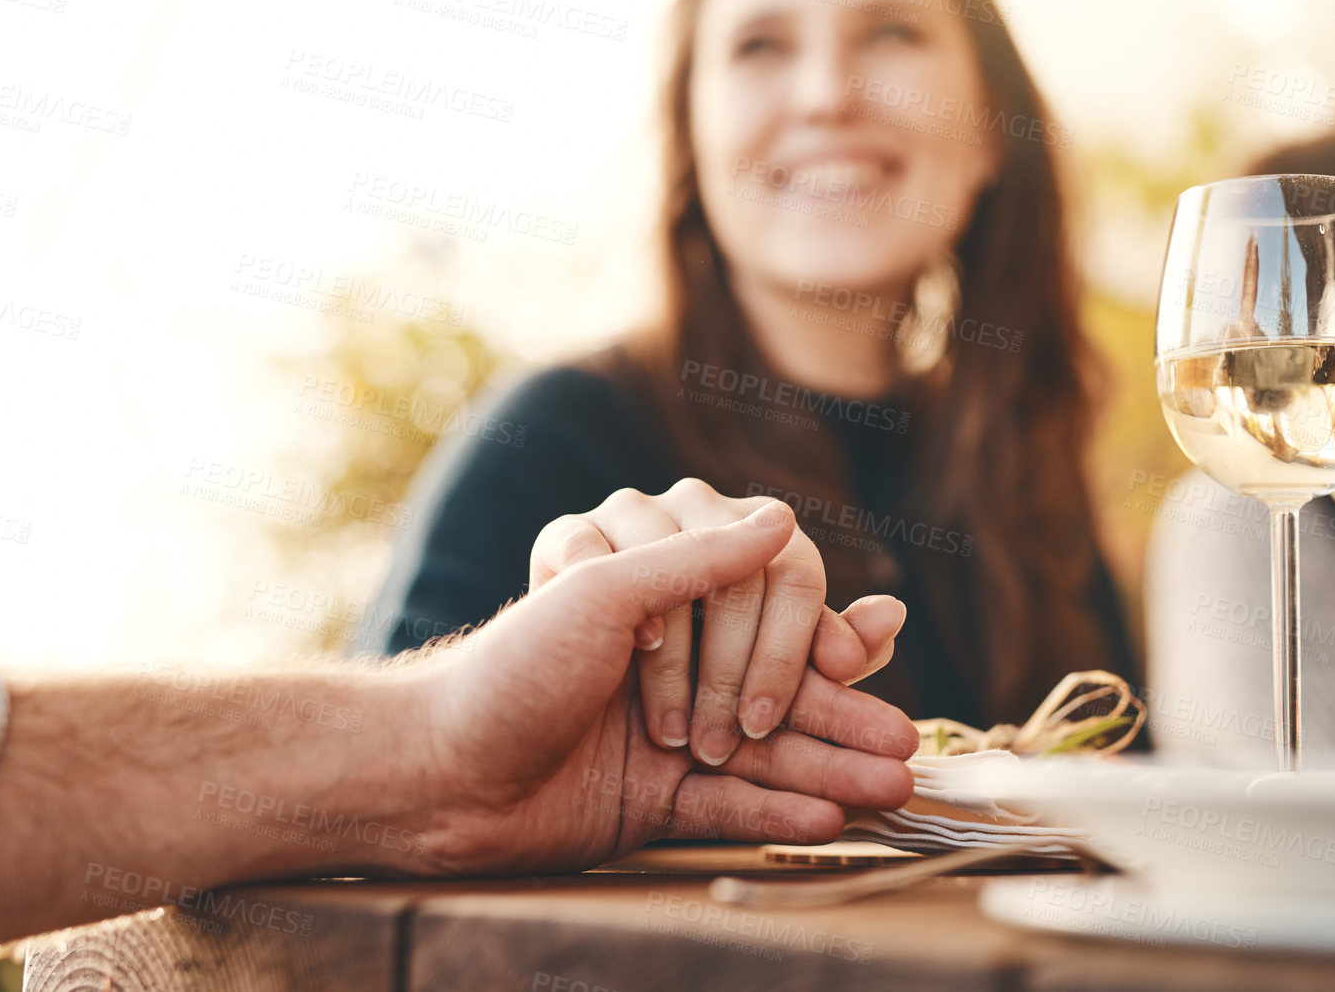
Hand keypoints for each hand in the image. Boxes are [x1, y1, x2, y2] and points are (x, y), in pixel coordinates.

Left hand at [413, 503, 916, 873]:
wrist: (431, 775)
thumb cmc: (509, 667)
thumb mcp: (605, 592)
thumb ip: (699, 559)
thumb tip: (782, 517)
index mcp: (657, 600)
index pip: (759, 615)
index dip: (811, 643)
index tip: (853, 663)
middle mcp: (670, 661)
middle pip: (773, 689)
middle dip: (839, 719)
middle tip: (902, 748)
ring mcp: (665, 733)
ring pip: (763, 751)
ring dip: (826, 768)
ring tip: (890, 787)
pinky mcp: (651, 800)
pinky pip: (727, 806)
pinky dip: (776, 811)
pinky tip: (829, 816)